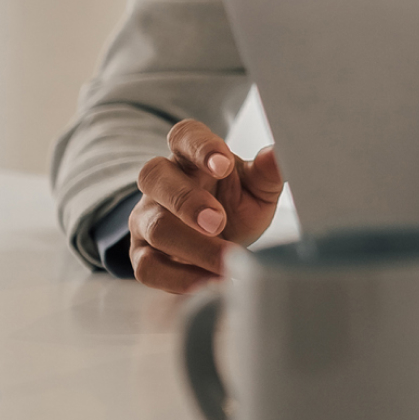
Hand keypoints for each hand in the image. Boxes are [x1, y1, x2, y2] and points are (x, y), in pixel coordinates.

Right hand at [125, 119, 284, 294]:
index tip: (223, 164)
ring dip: (192, 246)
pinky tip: (207, 283)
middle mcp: (161, 182)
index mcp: (189, 156)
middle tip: (218, 222)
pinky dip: (178, 278)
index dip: (200, 147)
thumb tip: (276, 155)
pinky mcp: (142, 254)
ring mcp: (147, 217)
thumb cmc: (236, 208)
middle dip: (187, 200)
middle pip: (154, 176)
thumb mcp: (258, 190)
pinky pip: (146, 267)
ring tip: (226, 262)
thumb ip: (267, 173)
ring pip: (155, 225)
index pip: (184, 136)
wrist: (221, 245)